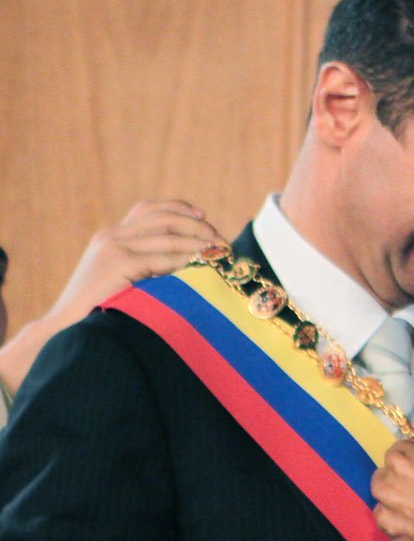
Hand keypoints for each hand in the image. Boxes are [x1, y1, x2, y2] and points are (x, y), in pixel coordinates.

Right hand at [0, 198, 220, 391]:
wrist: (66, 331)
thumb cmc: (101, 314)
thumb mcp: (124, 281)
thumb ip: (147, 266)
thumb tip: (191, 261)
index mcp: (112, 237)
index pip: (150, 210)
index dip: (181, 209)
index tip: (205, 217)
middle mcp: (111, 236)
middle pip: (163, 217)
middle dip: (197, 225)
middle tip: (221, 241)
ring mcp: (112, 248)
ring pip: (167, 235)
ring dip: (199, 242)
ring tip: (220, 253)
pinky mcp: (117, 264)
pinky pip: (163, 257)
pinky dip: (186, 260)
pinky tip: (202, 267)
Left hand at [373, 440, 413, 540]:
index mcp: (407, 464)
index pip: (396, 450)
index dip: (412, 454)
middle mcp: (390, 491)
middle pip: (381, 479)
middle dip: (396, 479)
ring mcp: (391, 523)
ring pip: (382, 510)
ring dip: (395, 508)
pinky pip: (396, 536)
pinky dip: (406, 534)